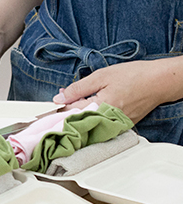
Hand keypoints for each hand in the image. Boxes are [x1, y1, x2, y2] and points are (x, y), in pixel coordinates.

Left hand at [53, 59, 182, 123]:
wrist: (160, 82)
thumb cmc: (134, 75)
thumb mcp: (102, 76)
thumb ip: (78, 88)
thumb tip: (59, 97)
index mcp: (101, 106)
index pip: (70, 113)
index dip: (56, 112)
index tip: (43, 115)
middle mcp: (107, 120)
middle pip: (77, 123)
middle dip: (63, 118)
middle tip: (51, 116)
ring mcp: (114, 126)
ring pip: (87, 126)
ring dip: (76, 121)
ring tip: (67, 116)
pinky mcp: (120, 127)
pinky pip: (99, 127)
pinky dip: (89, 122)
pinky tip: (84, 117)